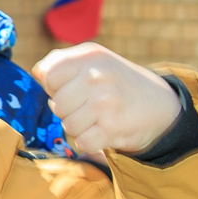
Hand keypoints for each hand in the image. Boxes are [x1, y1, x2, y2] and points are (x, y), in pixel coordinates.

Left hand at [33, 44, 181, 158]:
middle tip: (90, 106)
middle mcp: (96, 76)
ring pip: (68, 125)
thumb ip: (61, 61)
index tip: (73, 88)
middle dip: (69, 110)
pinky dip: (91, 142)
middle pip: (57, 105)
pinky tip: (104, 131)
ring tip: (99, 117)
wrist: (160, 105)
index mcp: (89, 56)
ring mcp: (105, 102)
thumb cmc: (118, 81)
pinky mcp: (112, 128)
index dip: (56, 88)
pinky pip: (82, 142)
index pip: (49, 76)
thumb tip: (37, 72)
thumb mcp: (94, 60)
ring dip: (80, 127)